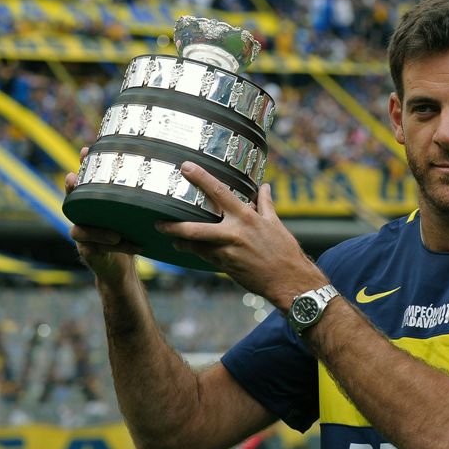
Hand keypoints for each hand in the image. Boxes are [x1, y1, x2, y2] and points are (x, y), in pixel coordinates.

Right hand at [65, 146, 140, 282]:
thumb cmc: (131, 235)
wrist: (122, 269)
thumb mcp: (137, 213)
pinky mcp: (87, 252)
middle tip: (74, 178)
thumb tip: (172, 169)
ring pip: (79, 229)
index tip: (86, 150)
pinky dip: (109, 246)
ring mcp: (83, 236)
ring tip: (115, 234)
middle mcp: (84, 218)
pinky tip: (124, 243)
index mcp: (95, 206)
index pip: (86, 183)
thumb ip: (144, 197)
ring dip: (96, 230)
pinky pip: (92, 248)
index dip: (83, 167)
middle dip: (73, 189)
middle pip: (73, 201)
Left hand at [156, 161, 325, 305]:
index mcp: (246, 217)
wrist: (289, 281)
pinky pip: (206, 257)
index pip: (219, 192)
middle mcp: (234, 233)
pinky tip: (190, 249)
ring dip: (182, 241)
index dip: (201, 178)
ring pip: (197, 246)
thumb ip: (266, 204)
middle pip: (196, 228)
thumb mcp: (276, 224)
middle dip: (175, 226)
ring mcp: (228, 252)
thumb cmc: (285, 251)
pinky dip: (198, 252)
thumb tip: (265, 187)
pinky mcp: (226, 267)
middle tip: (158, 222)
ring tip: (172, 237)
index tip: (185, 167)